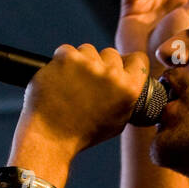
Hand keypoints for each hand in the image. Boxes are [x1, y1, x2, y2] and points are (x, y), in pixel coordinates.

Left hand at [18, 45, 152, 155]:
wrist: (50, 137)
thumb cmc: (82, 134)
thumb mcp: (117, 121)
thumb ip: (126, 97)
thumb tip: (129, 78)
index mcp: (128, 90)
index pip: (138, 60)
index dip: (127, 63)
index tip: (119, 68)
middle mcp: (112, 75)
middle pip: (111, 54)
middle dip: (101, 65)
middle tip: (88, 85)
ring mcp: (89, 64)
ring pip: (88, 51)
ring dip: (81, 62)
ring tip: (71, 85)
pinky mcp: (67, 58)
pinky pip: (67, 50)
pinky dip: (62, 62)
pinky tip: (59, 81)